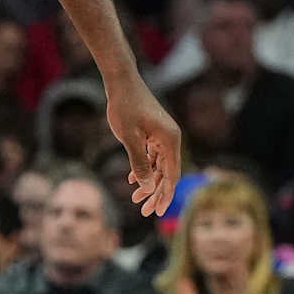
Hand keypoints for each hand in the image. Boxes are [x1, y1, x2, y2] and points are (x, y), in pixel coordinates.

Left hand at [105, 74, 180, 215]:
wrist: (121, 81)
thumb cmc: (124, 107)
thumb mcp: (129, 137)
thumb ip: (138, 162)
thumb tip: (145, 186)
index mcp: (171, 141)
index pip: (172, 175)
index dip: (165, 195)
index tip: (158, 212)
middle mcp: (171, 139)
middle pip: (167, 173)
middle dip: (156, 193)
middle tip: (144, 212)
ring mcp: (163, 135)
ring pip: (159, 165)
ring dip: (149, 182)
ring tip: (136, 199)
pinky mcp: (154, 132)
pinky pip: (153, 155)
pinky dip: (144, 167)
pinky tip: (132, 179)